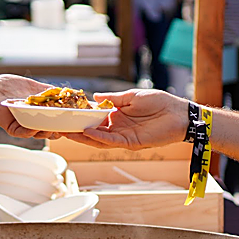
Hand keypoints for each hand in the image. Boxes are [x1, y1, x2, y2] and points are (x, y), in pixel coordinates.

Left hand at [0, 75, 62, 138]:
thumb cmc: (8, 86)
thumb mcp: (31, 86)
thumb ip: (48, 90)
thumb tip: (66, 92)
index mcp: (39, 110)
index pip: (56, 116)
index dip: (66, 117)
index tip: (77, 116)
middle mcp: (33, 119)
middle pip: (50, 128)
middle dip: (60, 129)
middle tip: (68, 127)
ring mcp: (24, 124)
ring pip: (39, 133)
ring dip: (48, 131)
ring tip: (55, 129)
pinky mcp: (13, 128)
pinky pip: (24, 132)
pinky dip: (31, 131)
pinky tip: (37, 127)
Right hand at [63, 89, 188, 149]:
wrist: (179, 113)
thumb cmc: (159, 102)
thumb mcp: (131, 96)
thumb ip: (112, 98)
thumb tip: (94, 96)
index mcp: (117, 115)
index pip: (95, 118)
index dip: (81, 116)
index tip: (66, 113)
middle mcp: (118, 127)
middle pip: (93, 131)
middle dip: (77, 129)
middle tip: (59, 127)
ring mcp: (123, 136)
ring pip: (99, 139)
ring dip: (83, 136)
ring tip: (67, 132)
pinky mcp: (131, 142)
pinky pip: (112, 141)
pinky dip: (99, 137)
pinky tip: (88, 132)